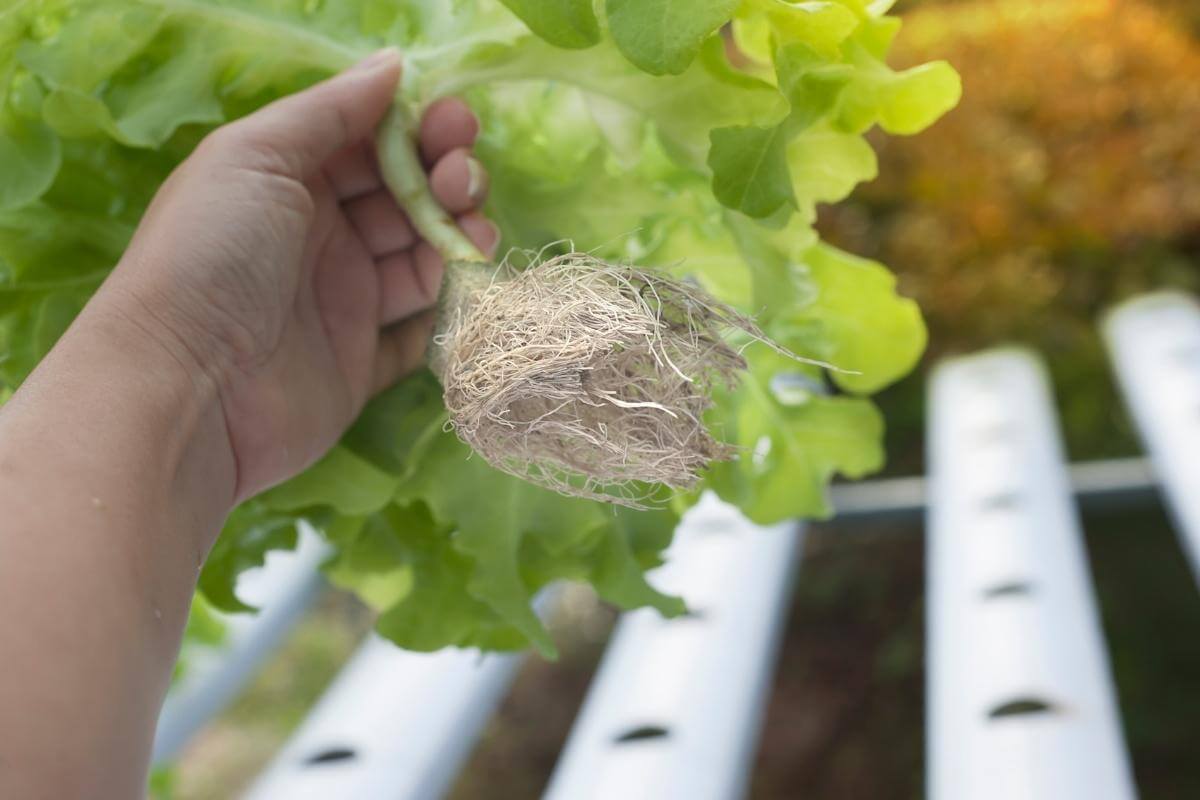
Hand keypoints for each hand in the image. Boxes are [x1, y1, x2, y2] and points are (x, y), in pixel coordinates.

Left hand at [102, 49, 496, 500]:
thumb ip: (330, 110)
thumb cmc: (213, 254)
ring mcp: (343, 301)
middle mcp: (320, 237)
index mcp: (291, 181)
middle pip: (406, 197)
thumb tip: (394, 64)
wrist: (187, 387)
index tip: (455, 126)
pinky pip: (420, 330)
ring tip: (474, 234)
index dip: (418, 130)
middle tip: (463, 183)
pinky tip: (462, 286)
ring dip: (458, 237)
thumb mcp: (257, 156)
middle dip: (447, 179)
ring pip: (423, 258)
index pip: (372, 143)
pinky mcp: (362, 363)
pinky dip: (448, 308)